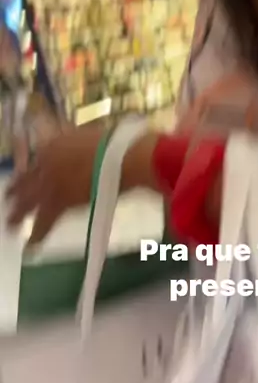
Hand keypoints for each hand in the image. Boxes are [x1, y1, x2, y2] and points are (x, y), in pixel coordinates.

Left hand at [6, 124, 104, 244]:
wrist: (122, 158)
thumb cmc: (114, 143)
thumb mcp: (88, 137)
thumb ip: (73, 145)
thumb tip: (73, 148)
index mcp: (52, 144)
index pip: (34, 158)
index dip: (28, 170)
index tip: (25, 174)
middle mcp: (45, 164)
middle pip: (24, 180)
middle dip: (15, 191)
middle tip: (8, 198)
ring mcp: (49, 184)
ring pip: (27, 202)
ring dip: (17, 213)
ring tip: (10, 224)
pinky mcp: (59, 204)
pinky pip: (44, 223)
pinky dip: (38, 235)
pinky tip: (31, 245)